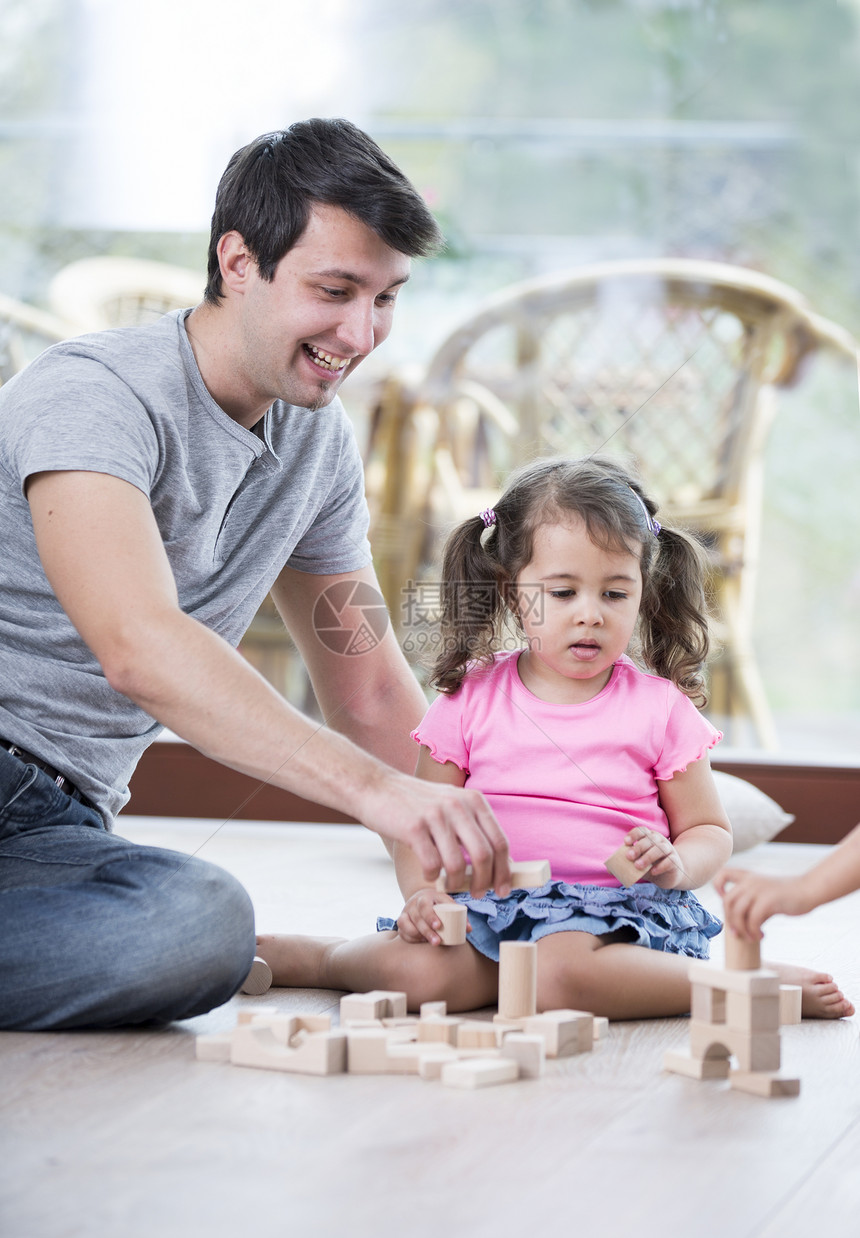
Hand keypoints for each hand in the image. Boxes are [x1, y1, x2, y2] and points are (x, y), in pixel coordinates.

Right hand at [358, 771, 510, 898]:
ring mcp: (435, 815)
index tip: (502, 889)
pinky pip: (432, 864)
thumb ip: (473, 827)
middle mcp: (458, 805)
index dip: (504, 870)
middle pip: (484, 855)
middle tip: (477, 894)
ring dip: (456, 883)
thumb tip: (500, 861)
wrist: (376, 787)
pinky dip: (432, 876)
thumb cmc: (416, 803)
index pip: (499, 841)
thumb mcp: (451, 804)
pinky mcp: (413, 828)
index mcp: (473, 800)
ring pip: (457, 864)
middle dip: (484, 882)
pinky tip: (428, 873)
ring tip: (449, 886)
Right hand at [396, 889, 468, 944]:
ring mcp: (405, 912)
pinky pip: (401, 931)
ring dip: (417, 935)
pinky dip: (410, 938)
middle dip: (426, 931)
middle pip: (416, 917)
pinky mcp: (401, 921)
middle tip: (437, 942)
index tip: (438, 926)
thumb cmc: (439, 903)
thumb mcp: (448, 904)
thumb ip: (460, 915)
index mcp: (425, 897)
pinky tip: (420, 941)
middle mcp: (413, 904)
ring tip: (429, 942)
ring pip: (404, 924)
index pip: (425, 905)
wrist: (423, 898)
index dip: (430, 916)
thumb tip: (468, 929)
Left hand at [622, 826, 686, 888]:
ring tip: (638, 866)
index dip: (634, 834)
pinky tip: (653, 871)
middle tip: (629, 857)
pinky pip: (669, 861)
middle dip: (638, 847)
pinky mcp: (675, 861)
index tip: (626, 842)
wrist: (670, 874)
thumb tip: (610, 869)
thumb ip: (627, 864)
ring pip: (660, 849)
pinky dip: (660, 865)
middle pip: (650, 839)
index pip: (642, 830)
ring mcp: (669, 850)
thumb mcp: (638, 863)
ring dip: (648, 856)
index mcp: (649, 837)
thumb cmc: (651, 865)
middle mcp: (660, 841)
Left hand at [714, 867, 810, 940]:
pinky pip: (752, 920)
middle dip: (730, 920)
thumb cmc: (790, 894)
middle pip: (727, 901)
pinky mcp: (769, 901)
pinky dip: (753, 932)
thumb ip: (753, 901)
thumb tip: (739, 923)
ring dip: (741, 929)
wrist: (810, 889)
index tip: (725, 900)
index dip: (718, 887)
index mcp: (749, 876)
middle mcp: (751, 881)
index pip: (723, 874)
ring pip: (737, 912)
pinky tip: (761, 936)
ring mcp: (759, 890)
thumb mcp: (767, 892)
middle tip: (738, 933)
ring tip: (751, 937)